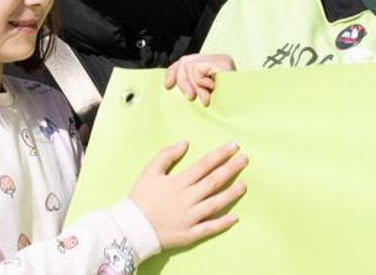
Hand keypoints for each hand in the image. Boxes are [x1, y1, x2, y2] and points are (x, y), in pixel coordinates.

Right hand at [127, 140, 248, 250]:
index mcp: (178, 183)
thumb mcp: (149, 172)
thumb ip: (166, 155)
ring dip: (231, 194)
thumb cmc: (140, 199)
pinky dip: (222, 223)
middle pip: (214, 181)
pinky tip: (235, 217)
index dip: (220, 155)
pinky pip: (209, 228)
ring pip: (215, 203)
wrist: (130, 229)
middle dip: (231, 169)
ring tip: (244, 185)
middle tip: (245, 159)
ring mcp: (190, 217)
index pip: (204, 165)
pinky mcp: (189, 233)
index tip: (234, 147)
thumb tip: (184, 143)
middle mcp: (187, 198)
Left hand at [164, 54, 234, 106]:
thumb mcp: (203, 95)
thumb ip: (193, 86)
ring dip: (195, 84)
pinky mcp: (223, 63)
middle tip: (191, 97)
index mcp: (212, 64)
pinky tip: (211, 88)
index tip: (168, 85)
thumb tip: (171, 84)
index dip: (173, 71)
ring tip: (205, 97)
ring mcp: (221, 59)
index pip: (185, 60)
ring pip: (190, 66)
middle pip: (185, 62)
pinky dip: (201, 81)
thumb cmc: (226, 107)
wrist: (245, 110)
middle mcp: (217, 58)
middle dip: (183, 81)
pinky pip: (199, 69)